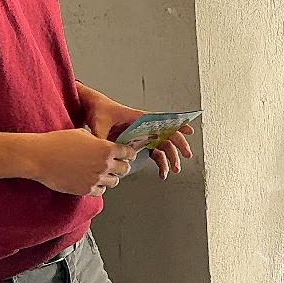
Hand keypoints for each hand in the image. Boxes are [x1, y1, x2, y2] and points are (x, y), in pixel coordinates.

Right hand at [27, 129, 136, 196]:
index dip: (127, 153)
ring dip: (110, 177)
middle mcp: (104, 164)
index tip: (126, 155)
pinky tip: (92, 181)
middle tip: (115, 165)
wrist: (39, 157)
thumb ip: (98, 141)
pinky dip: (99, 186)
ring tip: (102, 173)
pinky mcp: (86, 189)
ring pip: (114, 182)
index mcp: (106, 148)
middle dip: (121, 166)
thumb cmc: (57, 142)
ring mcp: (96, 178)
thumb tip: (103, 144)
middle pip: (125, 169)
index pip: (128, 153)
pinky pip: (101, 191)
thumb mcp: (82, 134)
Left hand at [78, 85, 193, 180]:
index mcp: (139, 118)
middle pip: (167, 135)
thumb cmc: (100, 111)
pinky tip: (162, 173)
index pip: (162, 121)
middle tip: (186, 154)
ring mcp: (143, 135)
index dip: (177, 125)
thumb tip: (106, 153)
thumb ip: (104, 140)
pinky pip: (155, 153)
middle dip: (179, 145)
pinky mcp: (139, 143)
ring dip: (171, 158)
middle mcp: (145, 126)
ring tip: (174, 169)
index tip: (189, 130)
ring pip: (164, 146)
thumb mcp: (100, 125)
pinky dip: (161, 163)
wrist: (94, 109)